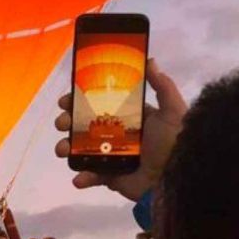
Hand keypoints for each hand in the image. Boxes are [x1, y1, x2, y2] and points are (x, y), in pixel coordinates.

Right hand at [54, 58, 187, 199]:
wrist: (175, 177)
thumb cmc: (173, 141)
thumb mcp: (172, 111)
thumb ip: (163, 86)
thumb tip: (150, 60)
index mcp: (129, 117)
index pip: (100, 104)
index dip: (80, 100)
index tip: (66, 99)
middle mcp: (117, 135)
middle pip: (85, 125)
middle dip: (68, 122)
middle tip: (62, 122)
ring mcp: (111, 156)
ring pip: (81, 149)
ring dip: (67, 148)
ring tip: (62, 150)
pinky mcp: (111, 177)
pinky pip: (92, 176)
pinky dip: (82, 177)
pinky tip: (79, 178)